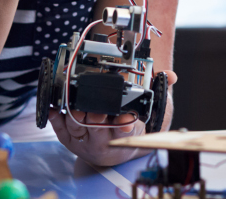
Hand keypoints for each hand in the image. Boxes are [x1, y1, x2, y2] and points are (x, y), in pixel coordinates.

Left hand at [49, 70, 176, 166]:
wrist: (115, 149)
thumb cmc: (129, 127)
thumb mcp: (149, 112)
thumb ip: (159, 92)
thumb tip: (171, 76)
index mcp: (124, 134)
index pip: (123, 130)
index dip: (123, 125)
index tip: (125, 120)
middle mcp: (104, 141)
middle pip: (98, 128)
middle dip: (96, 117)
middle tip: (97, 107)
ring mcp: (85, 141)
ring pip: (78, 127)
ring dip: (75, 115)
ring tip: (74, 102)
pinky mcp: (70, 140)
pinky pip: (60, 129)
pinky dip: (56, 117)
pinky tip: (55, 107)